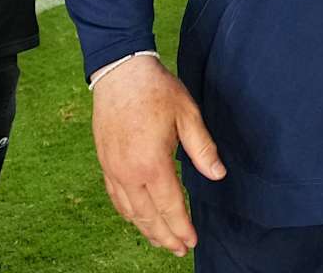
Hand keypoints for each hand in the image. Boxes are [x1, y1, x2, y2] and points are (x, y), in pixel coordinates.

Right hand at [91, 56, 224, 255]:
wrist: (120, 73)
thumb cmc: (156, 90)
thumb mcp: (187, 114)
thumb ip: (202, 148)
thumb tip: (218, 174)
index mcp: (152, 164)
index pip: (170, 206)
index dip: (182, 227)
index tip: (191, 242)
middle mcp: (128, 173)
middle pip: (148, 216)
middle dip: (165, 236)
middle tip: (179, 250)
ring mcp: (113, 170)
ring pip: (129, 211)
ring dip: (146, 229)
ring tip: (161, 240)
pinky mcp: (105, 163)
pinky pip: (115, 198)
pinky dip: (128, 213)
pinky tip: (137, 217)